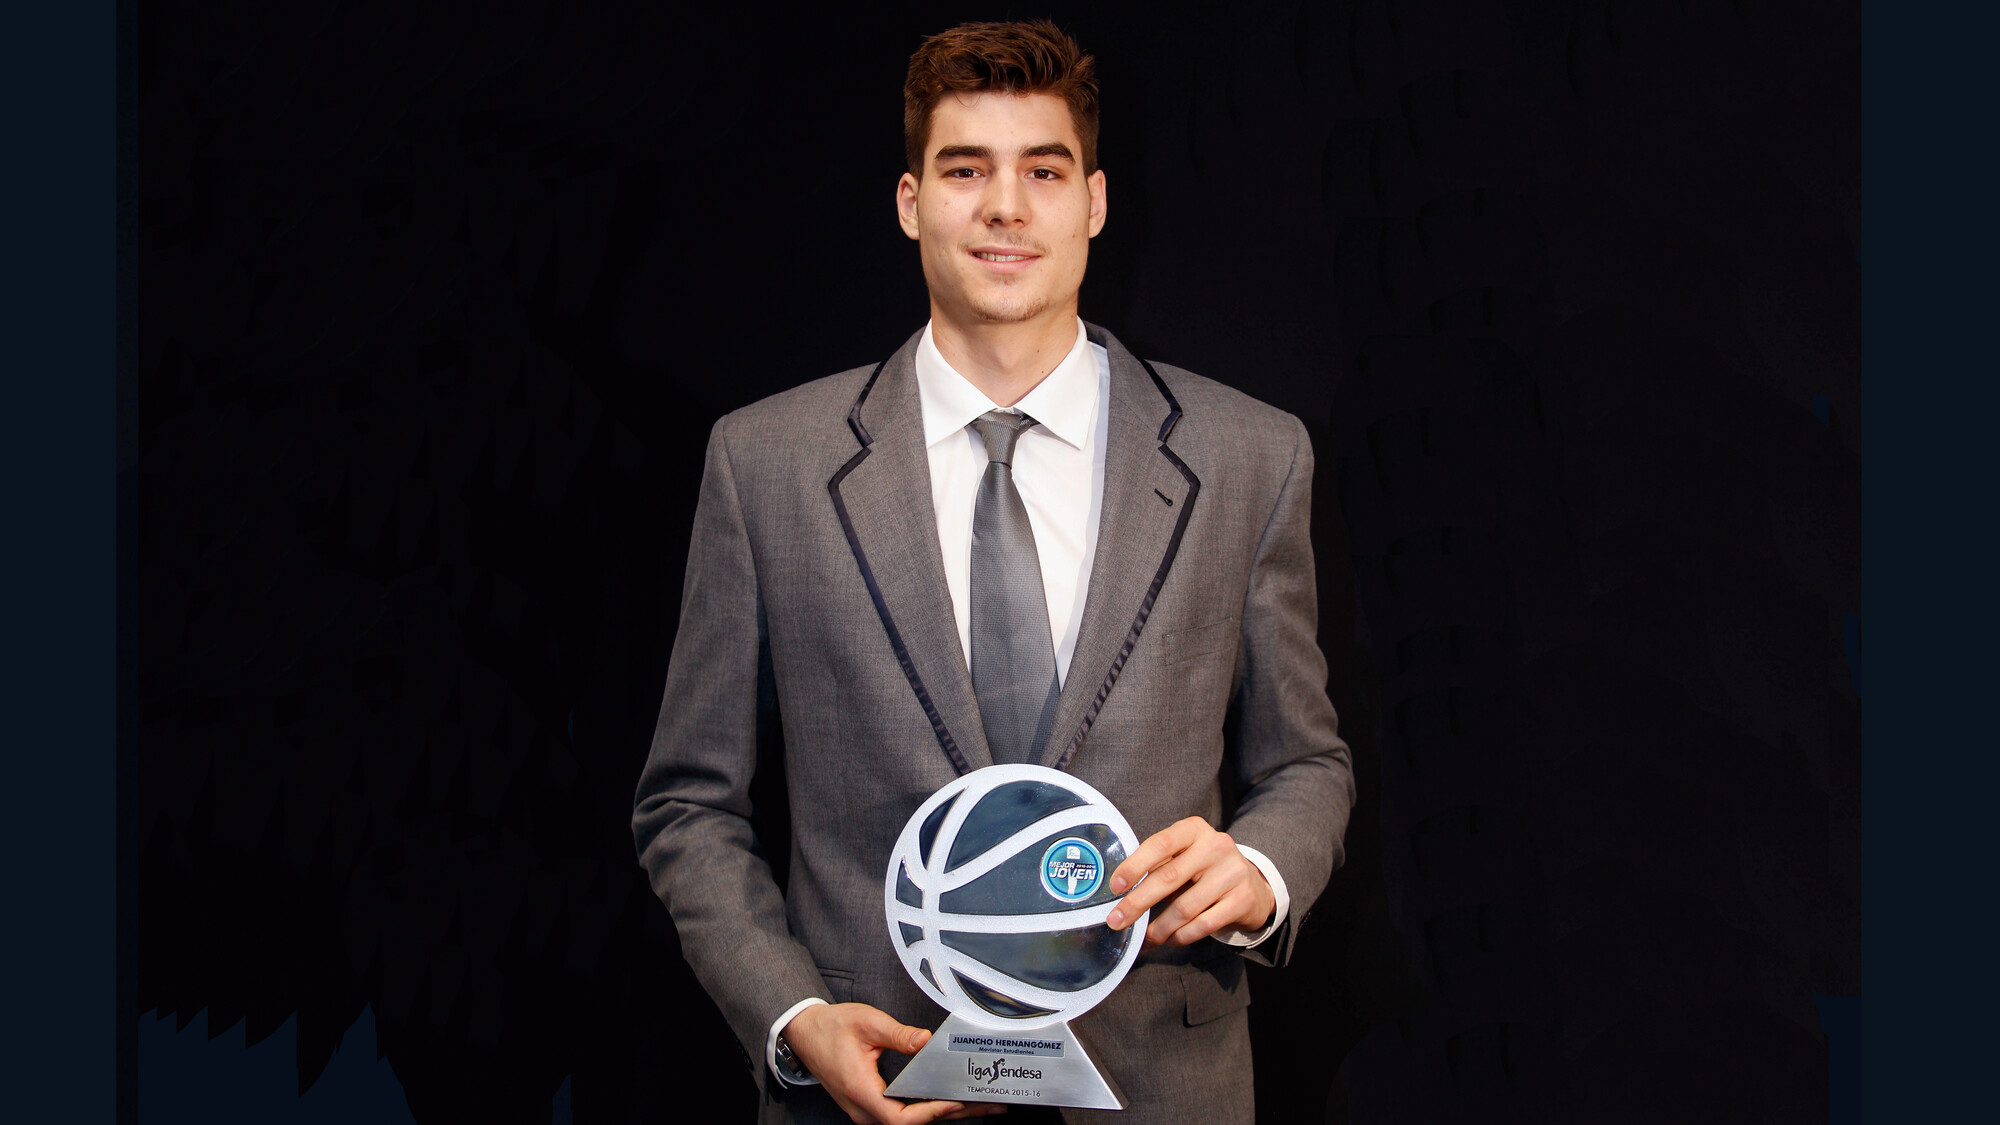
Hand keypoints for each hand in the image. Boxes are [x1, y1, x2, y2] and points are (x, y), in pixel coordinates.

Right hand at [782, 1003, 1006, 1122]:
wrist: (805, 1032)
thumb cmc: (830, 1028)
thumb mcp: (866, 1023)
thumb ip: (898, 1034)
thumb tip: (925, 1040)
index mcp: (862, 1092)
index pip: (902, 1117)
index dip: (932, 1113)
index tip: (955, 1101)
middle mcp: (863, 1109)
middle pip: (910, 1124)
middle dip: (950, 1115)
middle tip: (986, 1107)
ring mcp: (865, 1110)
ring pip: (907, 1122)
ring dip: (940, 1114)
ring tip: (974, 1104)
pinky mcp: (868, 1106)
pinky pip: (900, 1115)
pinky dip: (925, 1109)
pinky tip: (945, 1101)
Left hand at [1104, 817, 1274, 949]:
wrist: (1254, 885)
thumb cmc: (1206, 870)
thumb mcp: (1185, 857)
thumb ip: (1159, 866)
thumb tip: (1121, 895)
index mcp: (1194, 829)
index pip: (1160, 844)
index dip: (1134, 866)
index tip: (1115, 886)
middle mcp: (1216, 846)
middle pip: (1168, 877)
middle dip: (1138, 903)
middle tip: (1117, 921)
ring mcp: (1232, 872)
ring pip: (1185, 907)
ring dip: (1159, 928)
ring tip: (1145, 938)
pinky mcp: (1242, 899)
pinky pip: (1203, 924)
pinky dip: (1181, 936)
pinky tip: (1170, 939)